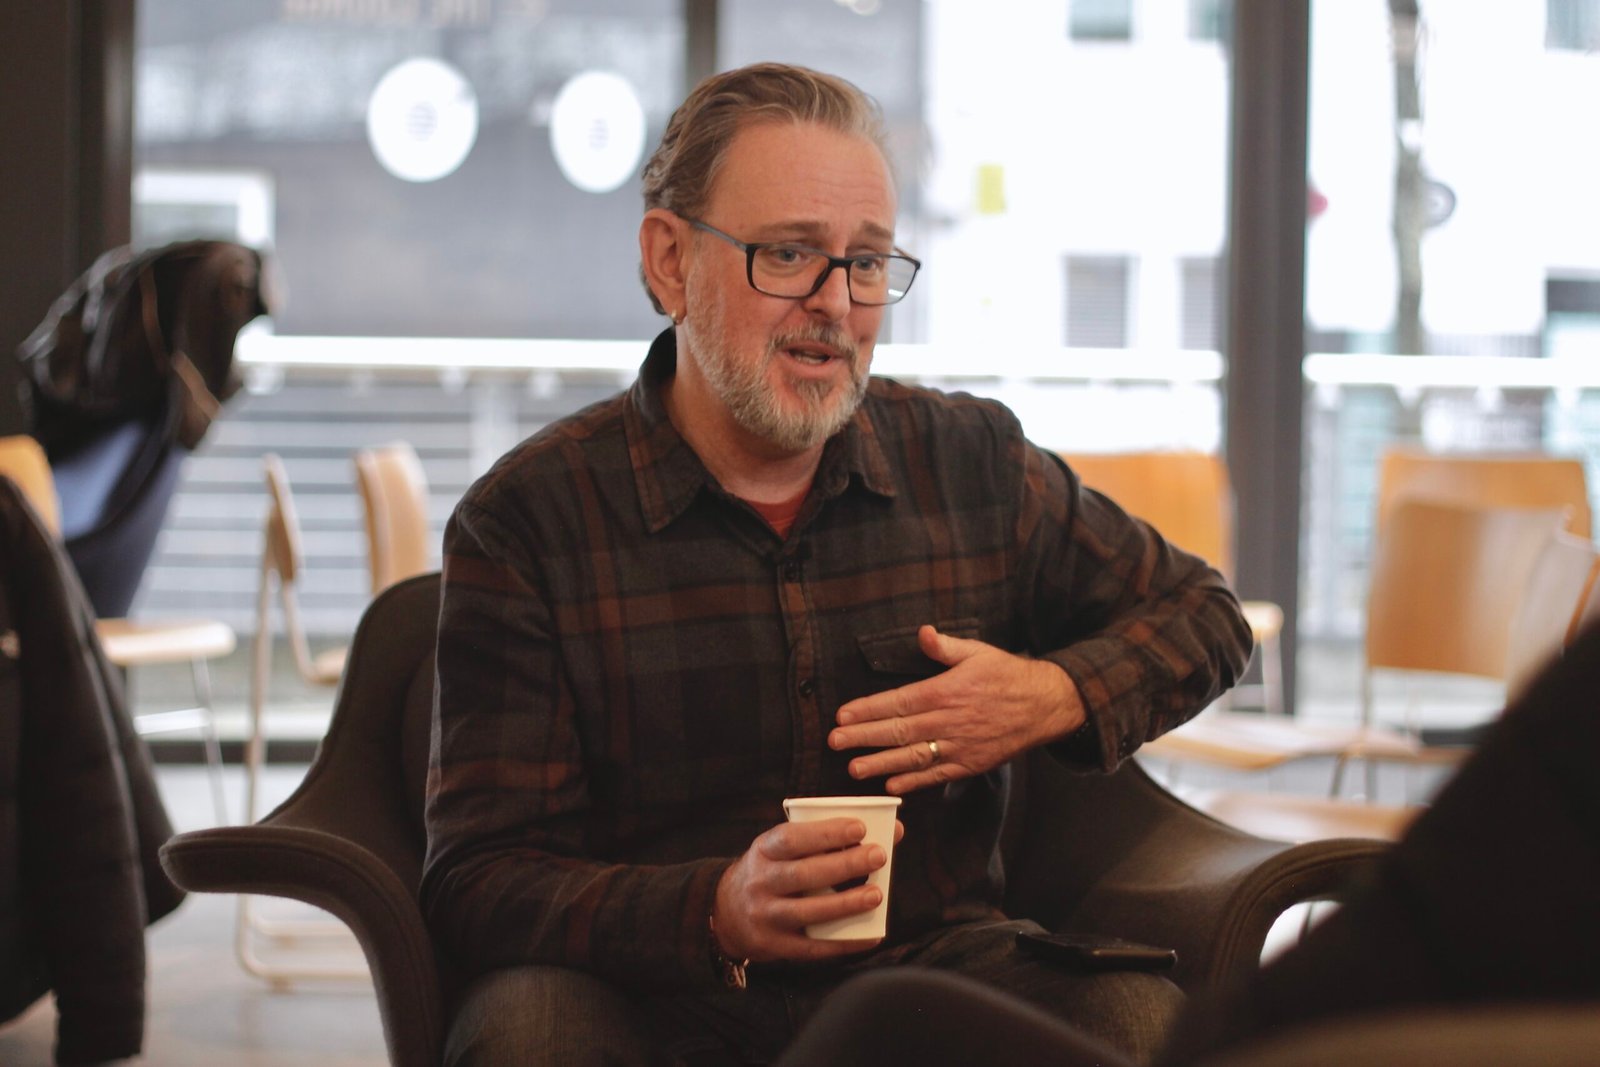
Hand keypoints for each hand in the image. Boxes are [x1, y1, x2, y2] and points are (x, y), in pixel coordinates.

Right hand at [712, 818, 904, 963]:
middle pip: (803, 874)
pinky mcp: (774, 945)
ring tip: (876, 895)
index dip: (825, 833)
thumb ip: (827, 839)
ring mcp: (765, 916)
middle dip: (844, 865)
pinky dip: (842, 943)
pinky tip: (869, 936)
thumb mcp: (782, 849)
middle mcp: (760, 882)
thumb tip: (889, 831)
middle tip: (878, 856)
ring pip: (807, 912)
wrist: (726, 913)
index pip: (792, 838)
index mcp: (763, 851)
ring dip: (845, 904)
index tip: (859, 828)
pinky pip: (812, 947)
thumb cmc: (770, 871)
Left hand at [829, 625, 1084, 794]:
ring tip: (854, 769)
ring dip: (881, 763)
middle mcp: (949, 721)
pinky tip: (891, 784)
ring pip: (913, 756)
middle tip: (834, 743)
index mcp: (946, 691)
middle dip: (863, 737)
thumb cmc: (1007, 675)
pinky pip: (938, 774)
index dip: (868, 710)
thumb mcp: (978, 652)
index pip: (898, 702)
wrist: (1045, 705)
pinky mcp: (971, 763)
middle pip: (898, 731)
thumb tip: (924, 633)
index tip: (842, 716)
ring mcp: (960, 745)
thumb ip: (946, 647)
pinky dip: (914, 781)